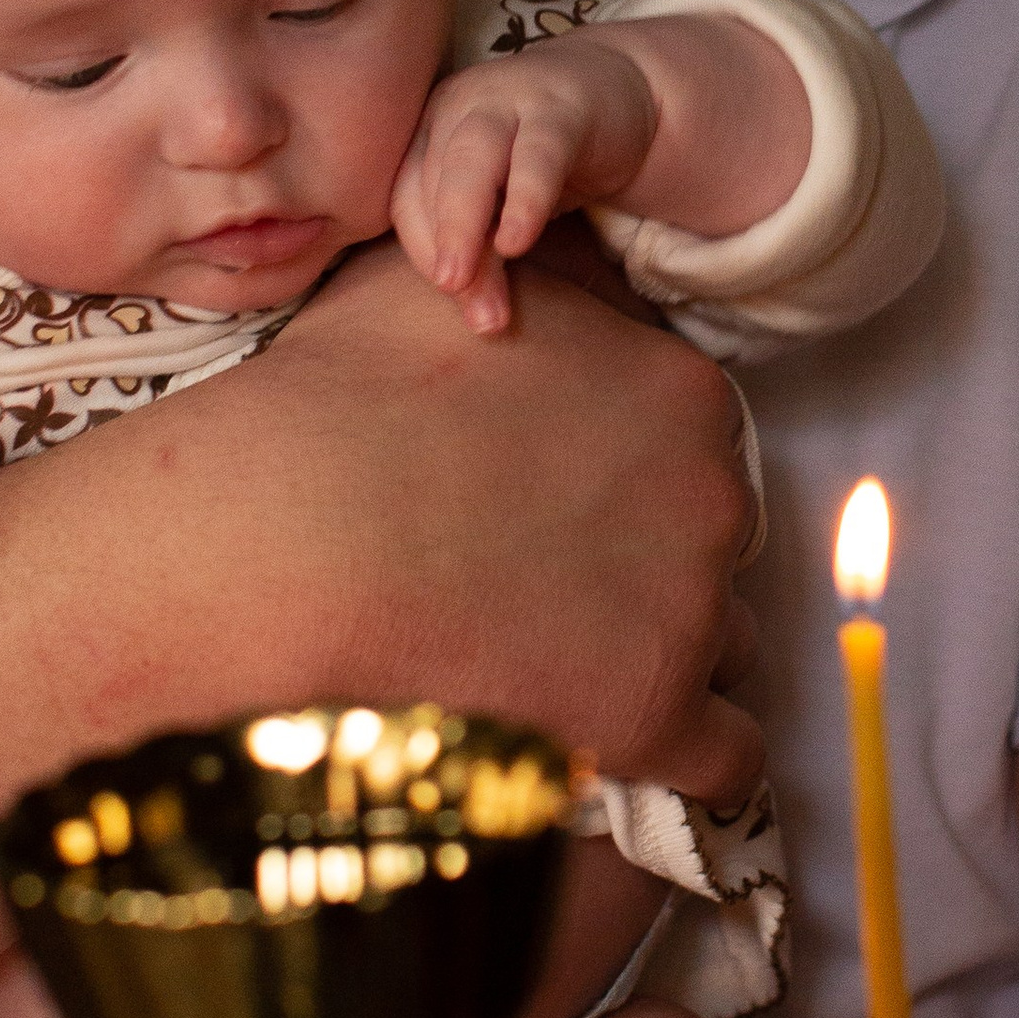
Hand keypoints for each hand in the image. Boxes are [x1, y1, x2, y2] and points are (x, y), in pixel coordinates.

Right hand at [215, 243, 765, 808]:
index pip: (687, 441)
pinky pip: (727, 758)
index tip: (548, 502)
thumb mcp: (434, 282)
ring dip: (656, 654)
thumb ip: (513, 277)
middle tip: (538, 581)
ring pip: (718, 642)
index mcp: (678, 388)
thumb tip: (515, 256)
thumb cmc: (341, 404)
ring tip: (557, 667)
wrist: (291, 540)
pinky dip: (685, 761)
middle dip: (640, 560)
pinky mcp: (660, 716)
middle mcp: (712, 494)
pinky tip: (622, 757)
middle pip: (708, 539)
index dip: (616, 474)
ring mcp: (693, 608)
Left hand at [391, 42, 659, 331]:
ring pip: (471, 160)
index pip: (406, 195)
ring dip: (464, 224)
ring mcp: (504, 100)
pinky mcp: (559, 107)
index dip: (421, 249)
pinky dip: (523, 201)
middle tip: (450, 291)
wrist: (612, 94)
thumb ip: (484, 251)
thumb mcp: (504, 205)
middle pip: (430, 179)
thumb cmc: (540, 158)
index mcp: (428, 132)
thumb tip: (481, 319)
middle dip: (437, 241)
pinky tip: (517, 242)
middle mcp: (455, 109)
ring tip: (466, 280)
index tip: (450, 296)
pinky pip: (536, 155)